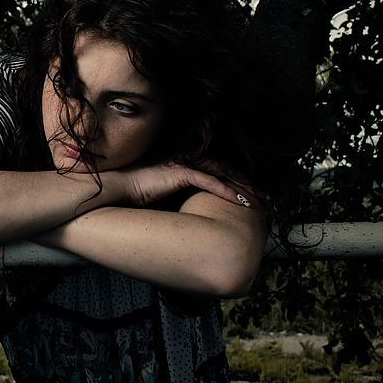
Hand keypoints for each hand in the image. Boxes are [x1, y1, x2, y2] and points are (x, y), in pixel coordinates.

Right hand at [112, 163, 250, 207]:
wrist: (121, 188)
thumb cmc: (137, 194)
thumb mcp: (162, 197)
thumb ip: (177, 200)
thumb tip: (187, 218)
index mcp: (181, 169)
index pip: (212, 173)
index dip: (230, 182)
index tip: (245, 195)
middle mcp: (184, 164)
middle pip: (220, 171)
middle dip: (241, 183)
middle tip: (260, 195)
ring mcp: (182, 166)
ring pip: (218, 174)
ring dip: (236, 186)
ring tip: (253, 199)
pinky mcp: (180, 172)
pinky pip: (207, 180)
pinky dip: (222, 190)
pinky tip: (235, 199)